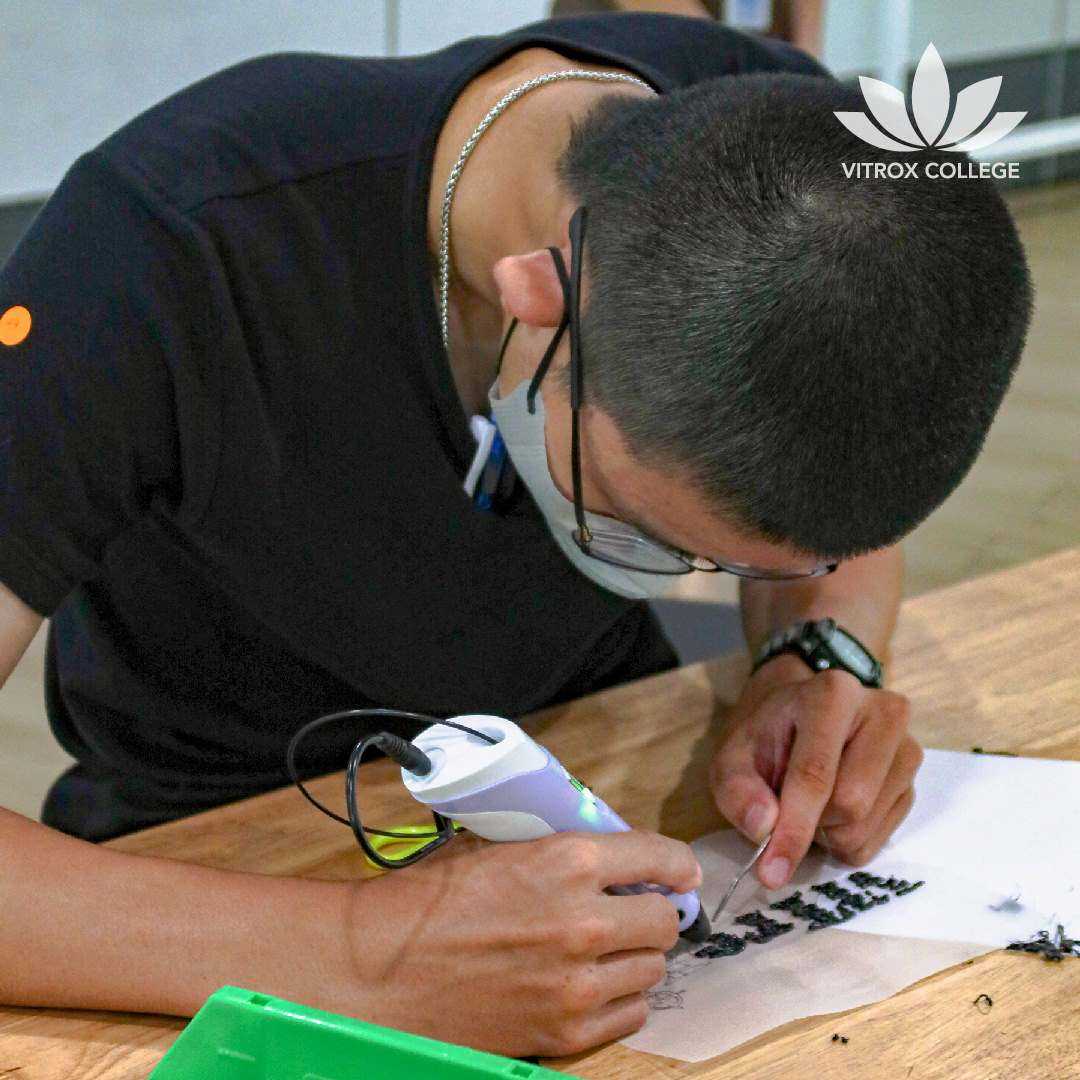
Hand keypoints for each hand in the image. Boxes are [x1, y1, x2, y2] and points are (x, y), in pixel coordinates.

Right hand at [349, 830, 700, 1057]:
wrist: (381, 970)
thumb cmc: (431, 902)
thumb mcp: (499, 850)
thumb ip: (561, 852)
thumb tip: (608, 857)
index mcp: (568, 860)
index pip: (660, 856)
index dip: (676, 864)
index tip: (679, 872)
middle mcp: (585, 920)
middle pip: (665, 920)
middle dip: (653, 911)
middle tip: (632, 911)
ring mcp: (579, 982)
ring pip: (654, 969)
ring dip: (636, 956)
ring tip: (605, 950)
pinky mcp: (567, 1031)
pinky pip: (632, 1014)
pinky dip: (620, 999)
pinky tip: (591, 985)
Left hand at [710, 653, 922, 889]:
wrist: (798, 719)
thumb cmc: (766, 737)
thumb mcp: (732, 758)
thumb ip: (738, 791)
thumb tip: (764, 828)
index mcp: (833, 694)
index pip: (815, 774)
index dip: (792, 828)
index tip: (770, 874)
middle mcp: (883, 714)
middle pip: (850, 805)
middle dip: (810, 823)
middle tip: (785, 805)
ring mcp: (907, 748)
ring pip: (865, 826)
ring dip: (827, 833)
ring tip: (811, 801)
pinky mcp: (913, 781)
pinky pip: (879, 839)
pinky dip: (846, 839)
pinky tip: (833, 809)